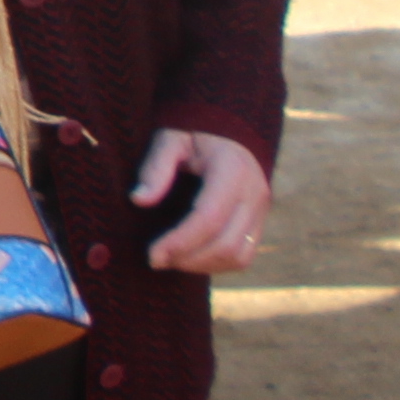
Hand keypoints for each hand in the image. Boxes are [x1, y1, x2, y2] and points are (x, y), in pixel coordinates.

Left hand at [136, 129, 271, 274]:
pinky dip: (217, 264)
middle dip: (188, 258)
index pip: (209, 217)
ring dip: (202, 265)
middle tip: (155, 259)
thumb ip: (155, 167)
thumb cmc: (193, 135)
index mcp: (232, 170)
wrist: (228, 134)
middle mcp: (254, 193)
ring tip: (170, 260)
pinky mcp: (260, 223)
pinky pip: (244, 256)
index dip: (180, 241)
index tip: (152, 254)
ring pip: (238, 256)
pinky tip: (190, 258)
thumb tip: (138, 199)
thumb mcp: (170, 139)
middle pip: (226, 243)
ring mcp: (261, 211)